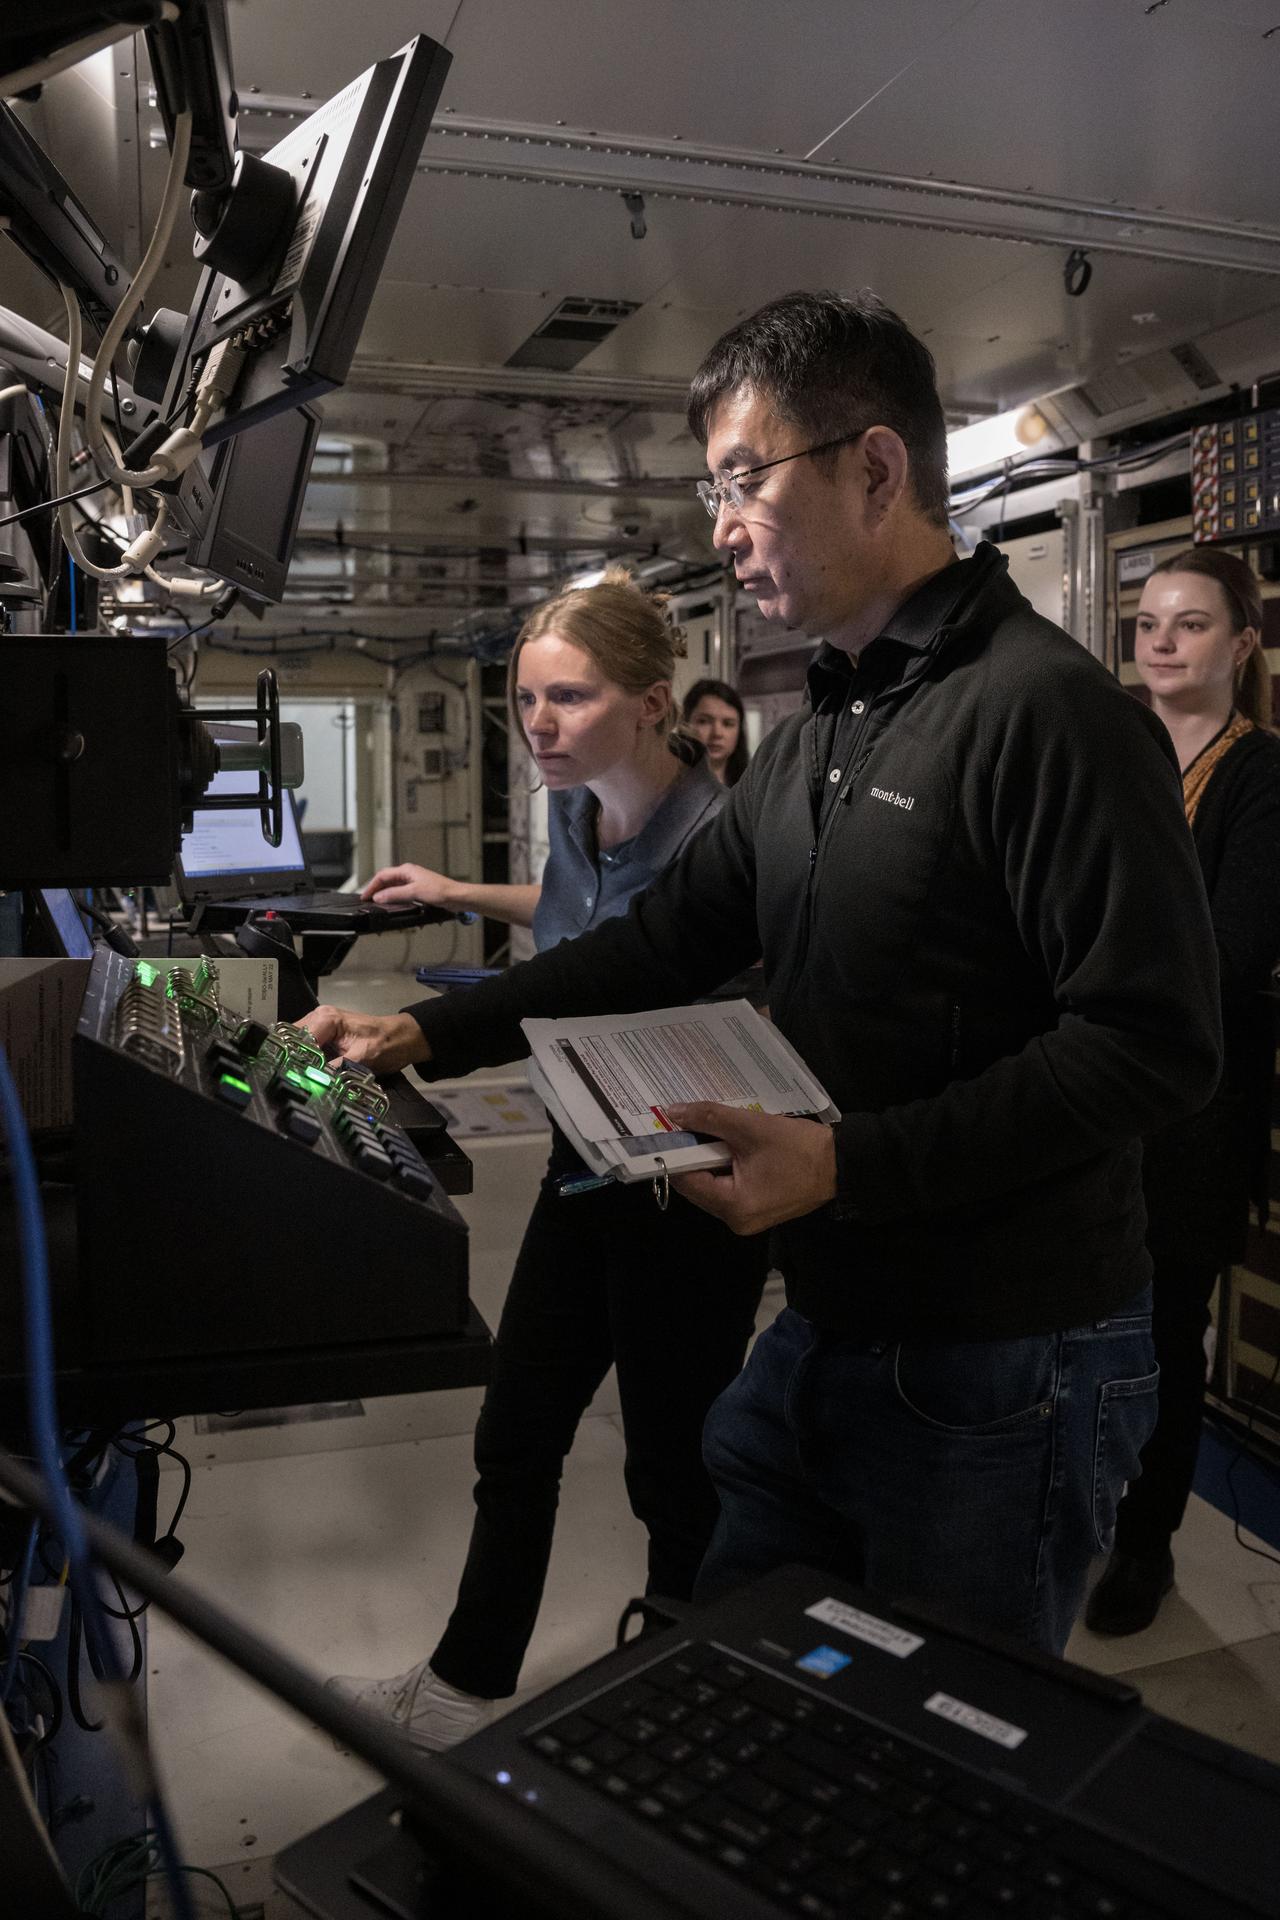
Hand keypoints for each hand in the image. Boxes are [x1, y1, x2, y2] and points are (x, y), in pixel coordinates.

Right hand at [299, 1006, 428, 1073]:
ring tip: (304, 1077)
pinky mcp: (324, 1035)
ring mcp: (321, 1025)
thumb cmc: (387, 1044)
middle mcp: (320, 1017)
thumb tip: (315, 1081)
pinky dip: (307, 1060)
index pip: (297, 1039)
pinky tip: (311, 1072)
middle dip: (293, 1059)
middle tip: (299, 1079)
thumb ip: (336, 1069)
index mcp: (326, 1018)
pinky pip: (307, 1046)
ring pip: (297, 1043)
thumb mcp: (361, 1059)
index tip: (298, 1077)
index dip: (295, 1059)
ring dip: (300, 1060)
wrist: (402, 1039)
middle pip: (292, 1040)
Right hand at [360, 862, 457, 908]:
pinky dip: (395, 899)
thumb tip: (379, 897)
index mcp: (407, 870)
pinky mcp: (418, 891)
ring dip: (386, 896)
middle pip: (387, 881)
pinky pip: (401, 894)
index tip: (365, 896)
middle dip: (377, 890)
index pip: (382, 875)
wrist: (456, 897)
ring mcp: (414, 882)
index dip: (372, 886)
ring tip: (378, 904)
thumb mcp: (414, 892)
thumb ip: (395, 894)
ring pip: (394, 888)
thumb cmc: (441, 891)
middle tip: (369, 901)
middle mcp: (409, 874)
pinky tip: (393, 906)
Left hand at [664, 1103, 837, 1235]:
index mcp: (733, 1207)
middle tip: (688, 1124)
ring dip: (710, 1159)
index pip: (687, 1181)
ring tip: (710, 1131)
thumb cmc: (798, 1148)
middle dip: (694, 1155)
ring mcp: (747, 1218)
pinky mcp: (757, 1210)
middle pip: (698, 1185)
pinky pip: (729, 1188)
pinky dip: (725, 1167)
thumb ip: (710, 1119)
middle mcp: (736, 1220)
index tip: (667, 1129)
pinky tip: (728, 1145)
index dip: (675, 1154)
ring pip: (712, 1185)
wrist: (841, 1163)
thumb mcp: (751, 1128)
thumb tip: (673, 1113)